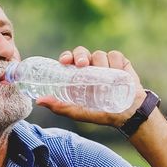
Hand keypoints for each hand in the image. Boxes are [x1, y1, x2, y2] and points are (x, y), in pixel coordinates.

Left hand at [33, 46, 147, 127]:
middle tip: (83, 64)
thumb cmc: (101, 113)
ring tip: (108, 82)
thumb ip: (60, 106)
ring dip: (102, 66)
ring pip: (99, 54)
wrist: (128, 113)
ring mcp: (105, 63)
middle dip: (81, 55)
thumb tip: (39, 101)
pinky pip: (115, 55)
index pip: (69, 60)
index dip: (66, 57)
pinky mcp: (120, 62)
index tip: (64, 61)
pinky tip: (119, 75)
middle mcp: (90, 67)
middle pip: (81, 52)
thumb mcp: (78, 112)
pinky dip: (116, 64)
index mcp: (78, 75)